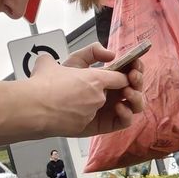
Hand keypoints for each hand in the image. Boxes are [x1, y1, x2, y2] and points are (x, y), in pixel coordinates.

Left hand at [28, 53, 144, 136]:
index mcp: (101, 77)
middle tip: (133, 77)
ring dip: (136, 97)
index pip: (125, 70)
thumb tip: (112, 55)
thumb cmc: (54, 84)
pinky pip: (125, 121)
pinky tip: (118, 107)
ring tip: (127, 93)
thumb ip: (94, 53)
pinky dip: (127, 114)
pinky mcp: (105, 124)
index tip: (135, 62)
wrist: (40, 106)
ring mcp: (107, 109)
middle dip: (138, 79)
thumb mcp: (75, 61)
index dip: (134, 65)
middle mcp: (107, 92)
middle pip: (134, 86)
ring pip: (133, 104)